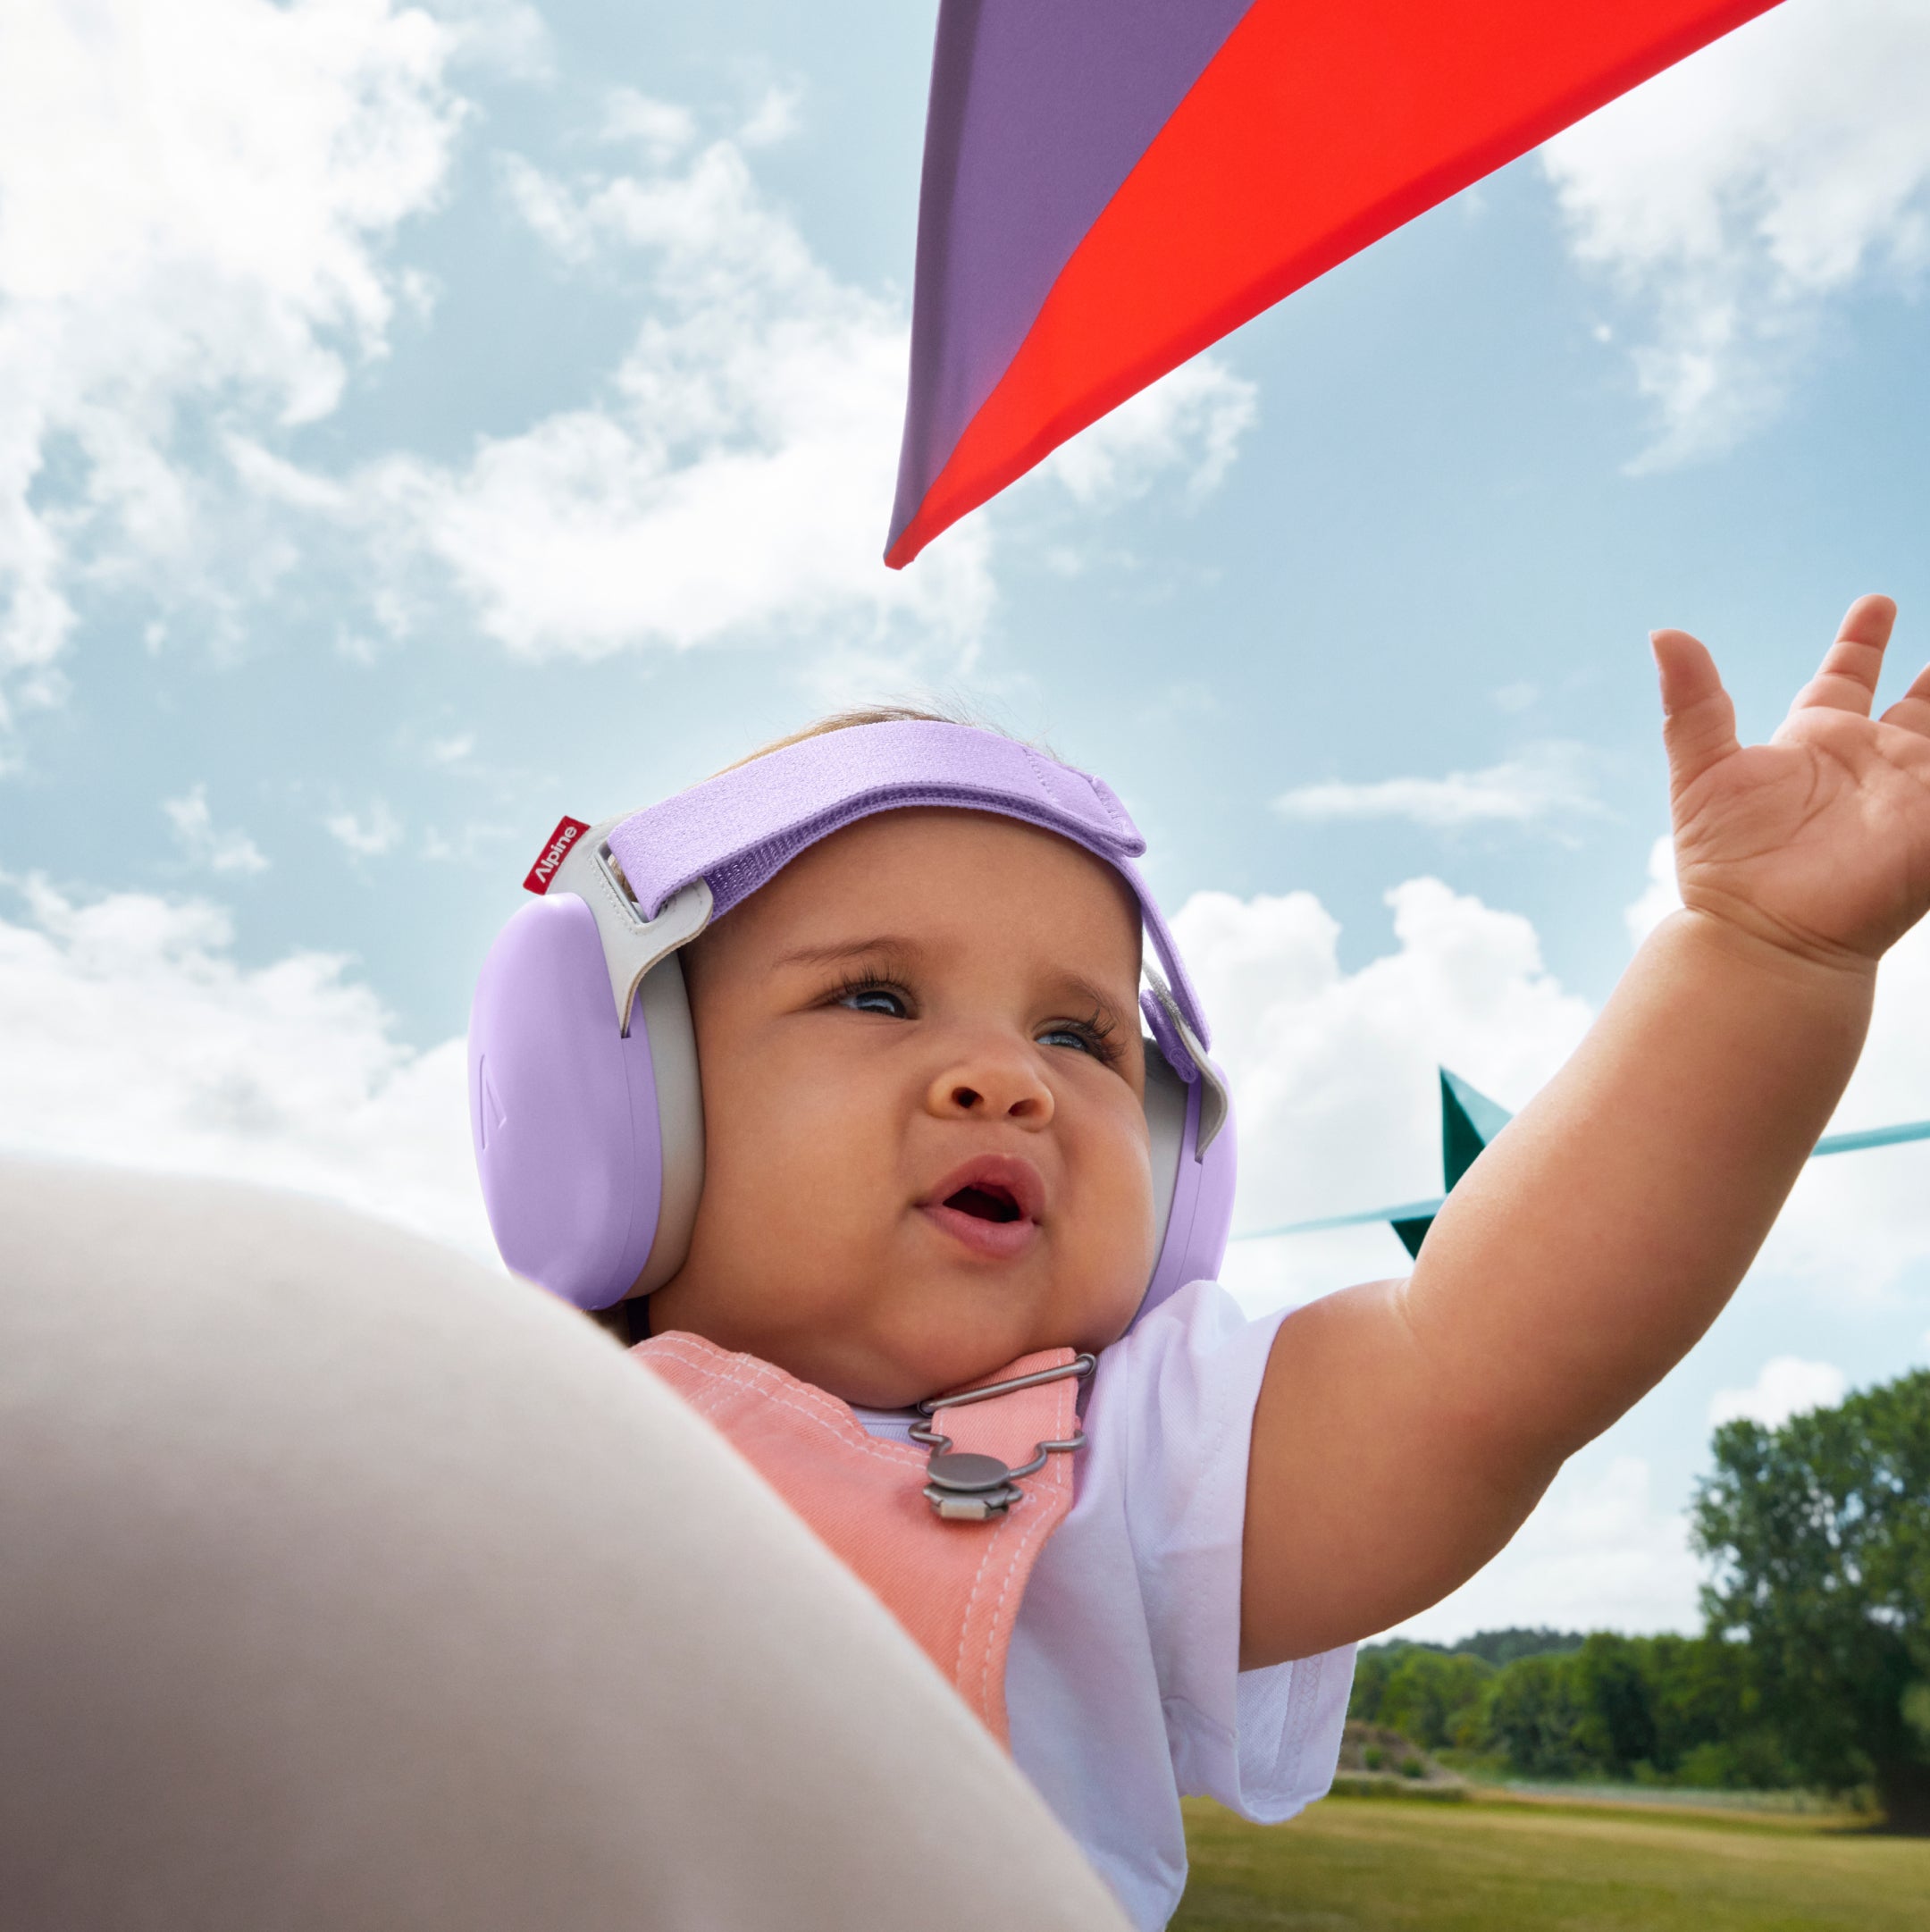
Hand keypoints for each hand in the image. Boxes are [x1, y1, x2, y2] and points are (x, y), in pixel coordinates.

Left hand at [1655, 595, 1929, 968]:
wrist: (1764, 933)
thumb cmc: (1725, 863)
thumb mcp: (1703, 770)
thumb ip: (1691, 701)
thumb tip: (1662, 633)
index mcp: (1816, 742)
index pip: (1847, 676)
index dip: (1863, 641)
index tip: (1877, 603)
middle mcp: (1869, 762)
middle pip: (1918, 704)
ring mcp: (1910, 792)